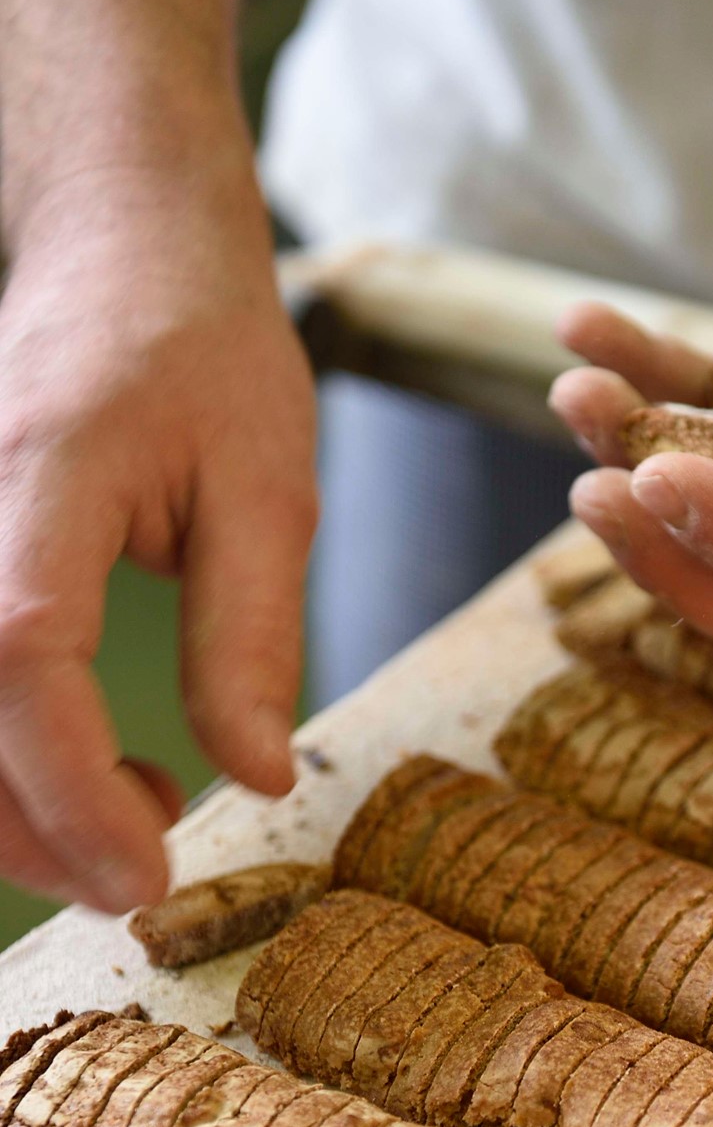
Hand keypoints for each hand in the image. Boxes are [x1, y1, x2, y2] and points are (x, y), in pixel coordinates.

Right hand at [0, 168, 315, 911]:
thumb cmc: (204, 352)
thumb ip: (251, 636)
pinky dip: (0, 761)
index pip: (23, 656)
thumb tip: (255, 779)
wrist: (118, 250)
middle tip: (151, 873)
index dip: (72, 788)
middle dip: (39, 834)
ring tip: (136, 802)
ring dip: (13, 811)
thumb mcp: (271, 485)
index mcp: (43, 476)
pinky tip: (83, 760)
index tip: (150, 875)